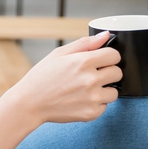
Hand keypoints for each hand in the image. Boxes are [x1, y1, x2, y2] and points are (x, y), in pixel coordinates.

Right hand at [3, 32, 121, 126]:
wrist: (29, 103)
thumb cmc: (41, 77)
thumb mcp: (58, 54)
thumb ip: (84, 43)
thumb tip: (105, 35)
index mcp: (83, 62)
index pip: (114, 55)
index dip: (108, 57)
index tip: (101, 61)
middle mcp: (90, 80)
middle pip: (118, 73)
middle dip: (107, 72)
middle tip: (90, 76)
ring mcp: (92, 98)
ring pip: (114, 92)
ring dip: (103, 90)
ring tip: (84, 89)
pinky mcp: (91, 113)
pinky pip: (105, 106)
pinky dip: (95, 104)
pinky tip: (80, 100)